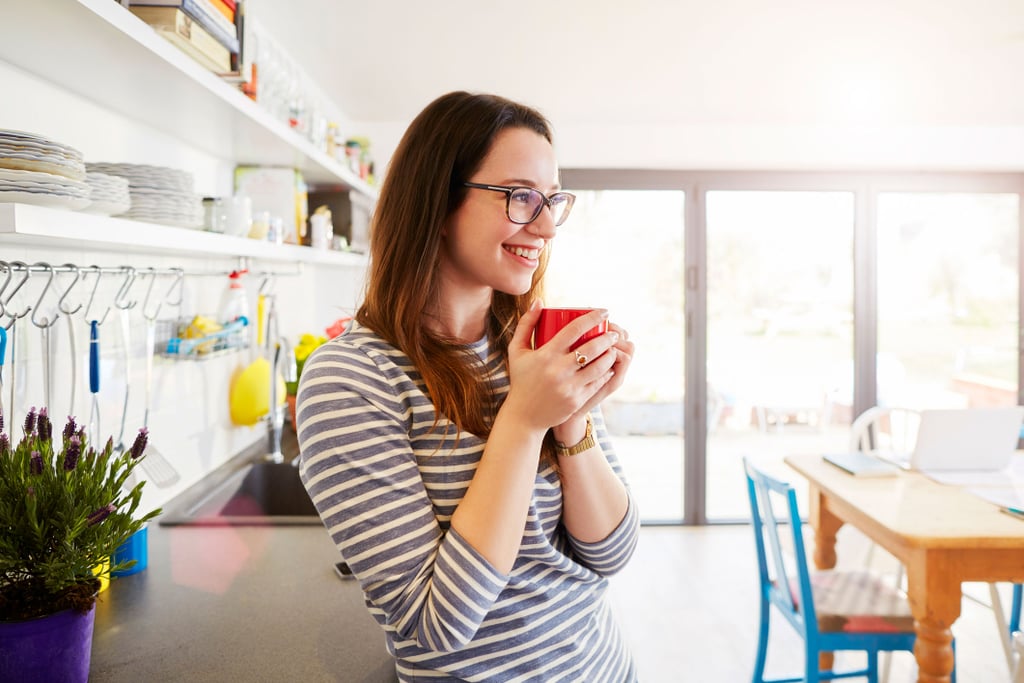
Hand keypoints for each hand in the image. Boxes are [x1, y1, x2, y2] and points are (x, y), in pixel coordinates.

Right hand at [504, 304, 631, 431]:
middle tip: (613, 332)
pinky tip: (610, 366)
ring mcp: (569, 386)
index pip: (574, 330)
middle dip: (608, 337)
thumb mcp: (516, 350)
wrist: (524, 416)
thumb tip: (539, 301)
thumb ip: (526, 324)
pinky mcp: (576, 400)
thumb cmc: (521, 379)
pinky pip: (597, 382)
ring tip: (613, 348)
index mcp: (545, 355)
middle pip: (591, 347)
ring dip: (610, 354)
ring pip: (599, 366)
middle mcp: (558, 370)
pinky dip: (606, 372)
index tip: (603, 311)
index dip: (592, 317)